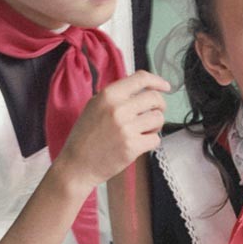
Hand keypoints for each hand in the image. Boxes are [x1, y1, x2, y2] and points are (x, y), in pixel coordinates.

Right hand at [55, 71, 169, 192]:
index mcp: (108, 95)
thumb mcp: (95, 107)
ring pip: (158, 118)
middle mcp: (118, 108)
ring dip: (155, 124)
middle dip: (160, 105)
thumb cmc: (85, 136)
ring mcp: (126, 128)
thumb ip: (116, 96)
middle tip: (155, 113)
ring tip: (144, 130)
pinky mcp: (132, 147)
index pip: (141, 78)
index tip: (165, 87)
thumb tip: (142, 89)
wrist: (77, 164)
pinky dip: (151, 141)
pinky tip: (140, 143)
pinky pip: (156, 139)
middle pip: (154, 98)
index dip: (157, 81)